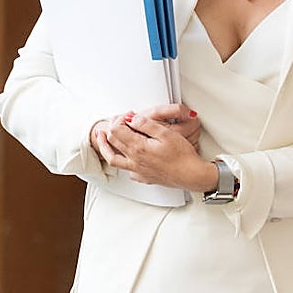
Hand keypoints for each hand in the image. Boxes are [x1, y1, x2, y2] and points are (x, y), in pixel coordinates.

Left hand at [94, 111, 215, 191]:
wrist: (190, 175)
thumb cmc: (182, 156)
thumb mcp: (166, 134)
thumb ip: (147, 124)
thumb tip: (133, 118)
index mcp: (138, 147)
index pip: (118, 130)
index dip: (119, 120)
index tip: (126, 115)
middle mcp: (134, 160)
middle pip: (113, 142)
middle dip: (112, 129)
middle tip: (114, 122)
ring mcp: (137, 170)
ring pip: (113, 159)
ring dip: (106, 148)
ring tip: (103, 141)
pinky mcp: (143, 177)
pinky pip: (127, 170)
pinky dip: (122, 162)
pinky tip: (126, 159)